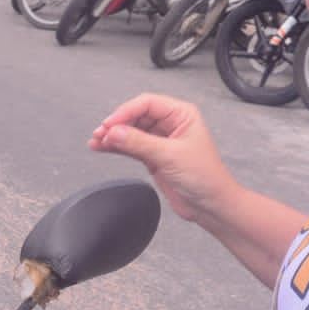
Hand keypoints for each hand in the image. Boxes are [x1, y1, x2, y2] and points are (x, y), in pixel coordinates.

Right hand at [89, 94, 235, 223]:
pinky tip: (103, 148)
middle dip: (118, 124)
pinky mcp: (154, 156)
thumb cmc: (206, 178)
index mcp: (182, 115)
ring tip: (97, 141)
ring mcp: (161, 141)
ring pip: (131, 131)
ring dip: (114, 135)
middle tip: (102, 134)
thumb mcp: (170, 156)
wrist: (211, 205)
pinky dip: (116, 147)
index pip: (147, 104)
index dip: (126, 111)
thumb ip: (139, 143)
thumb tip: (115, 132)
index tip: (110, 124)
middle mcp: (171, 124)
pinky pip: (130, 146)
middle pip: (136, 116)